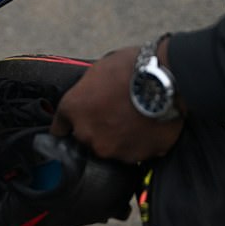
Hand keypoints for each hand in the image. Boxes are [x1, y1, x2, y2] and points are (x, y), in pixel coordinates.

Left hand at [49, 46, 182, 162]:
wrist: (165, 81)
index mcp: (73, 108)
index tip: (74, 124)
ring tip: (135, 119)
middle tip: (116, 112)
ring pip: (110, 147)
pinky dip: (138, 144)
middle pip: (86, 138)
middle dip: (98, 128)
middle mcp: (86, 133)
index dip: (70, 124)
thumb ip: (88, 90)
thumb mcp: (99, 70)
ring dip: (119, 138)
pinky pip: (133, 153)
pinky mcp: (134, 157)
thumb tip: (91, 96)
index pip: (60, 128)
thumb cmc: (132, 68)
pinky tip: (148, 127)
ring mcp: (110, 148)